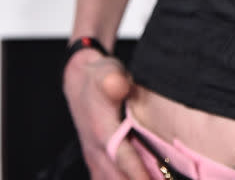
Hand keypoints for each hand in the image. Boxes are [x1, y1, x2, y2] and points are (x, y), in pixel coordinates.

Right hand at [63, 50, 147, 178]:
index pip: (123, 159)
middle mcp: (97, 152)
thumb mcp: (107, 73)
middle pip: (118, 178)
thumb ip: (114, 81)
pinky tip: (147, 178)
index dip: (138, 173)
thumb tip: (121, 85)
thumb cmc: (99, 78)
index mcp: (102, 132)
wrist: (80, 82)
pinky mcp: (98, 163)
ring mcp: (96, 160)